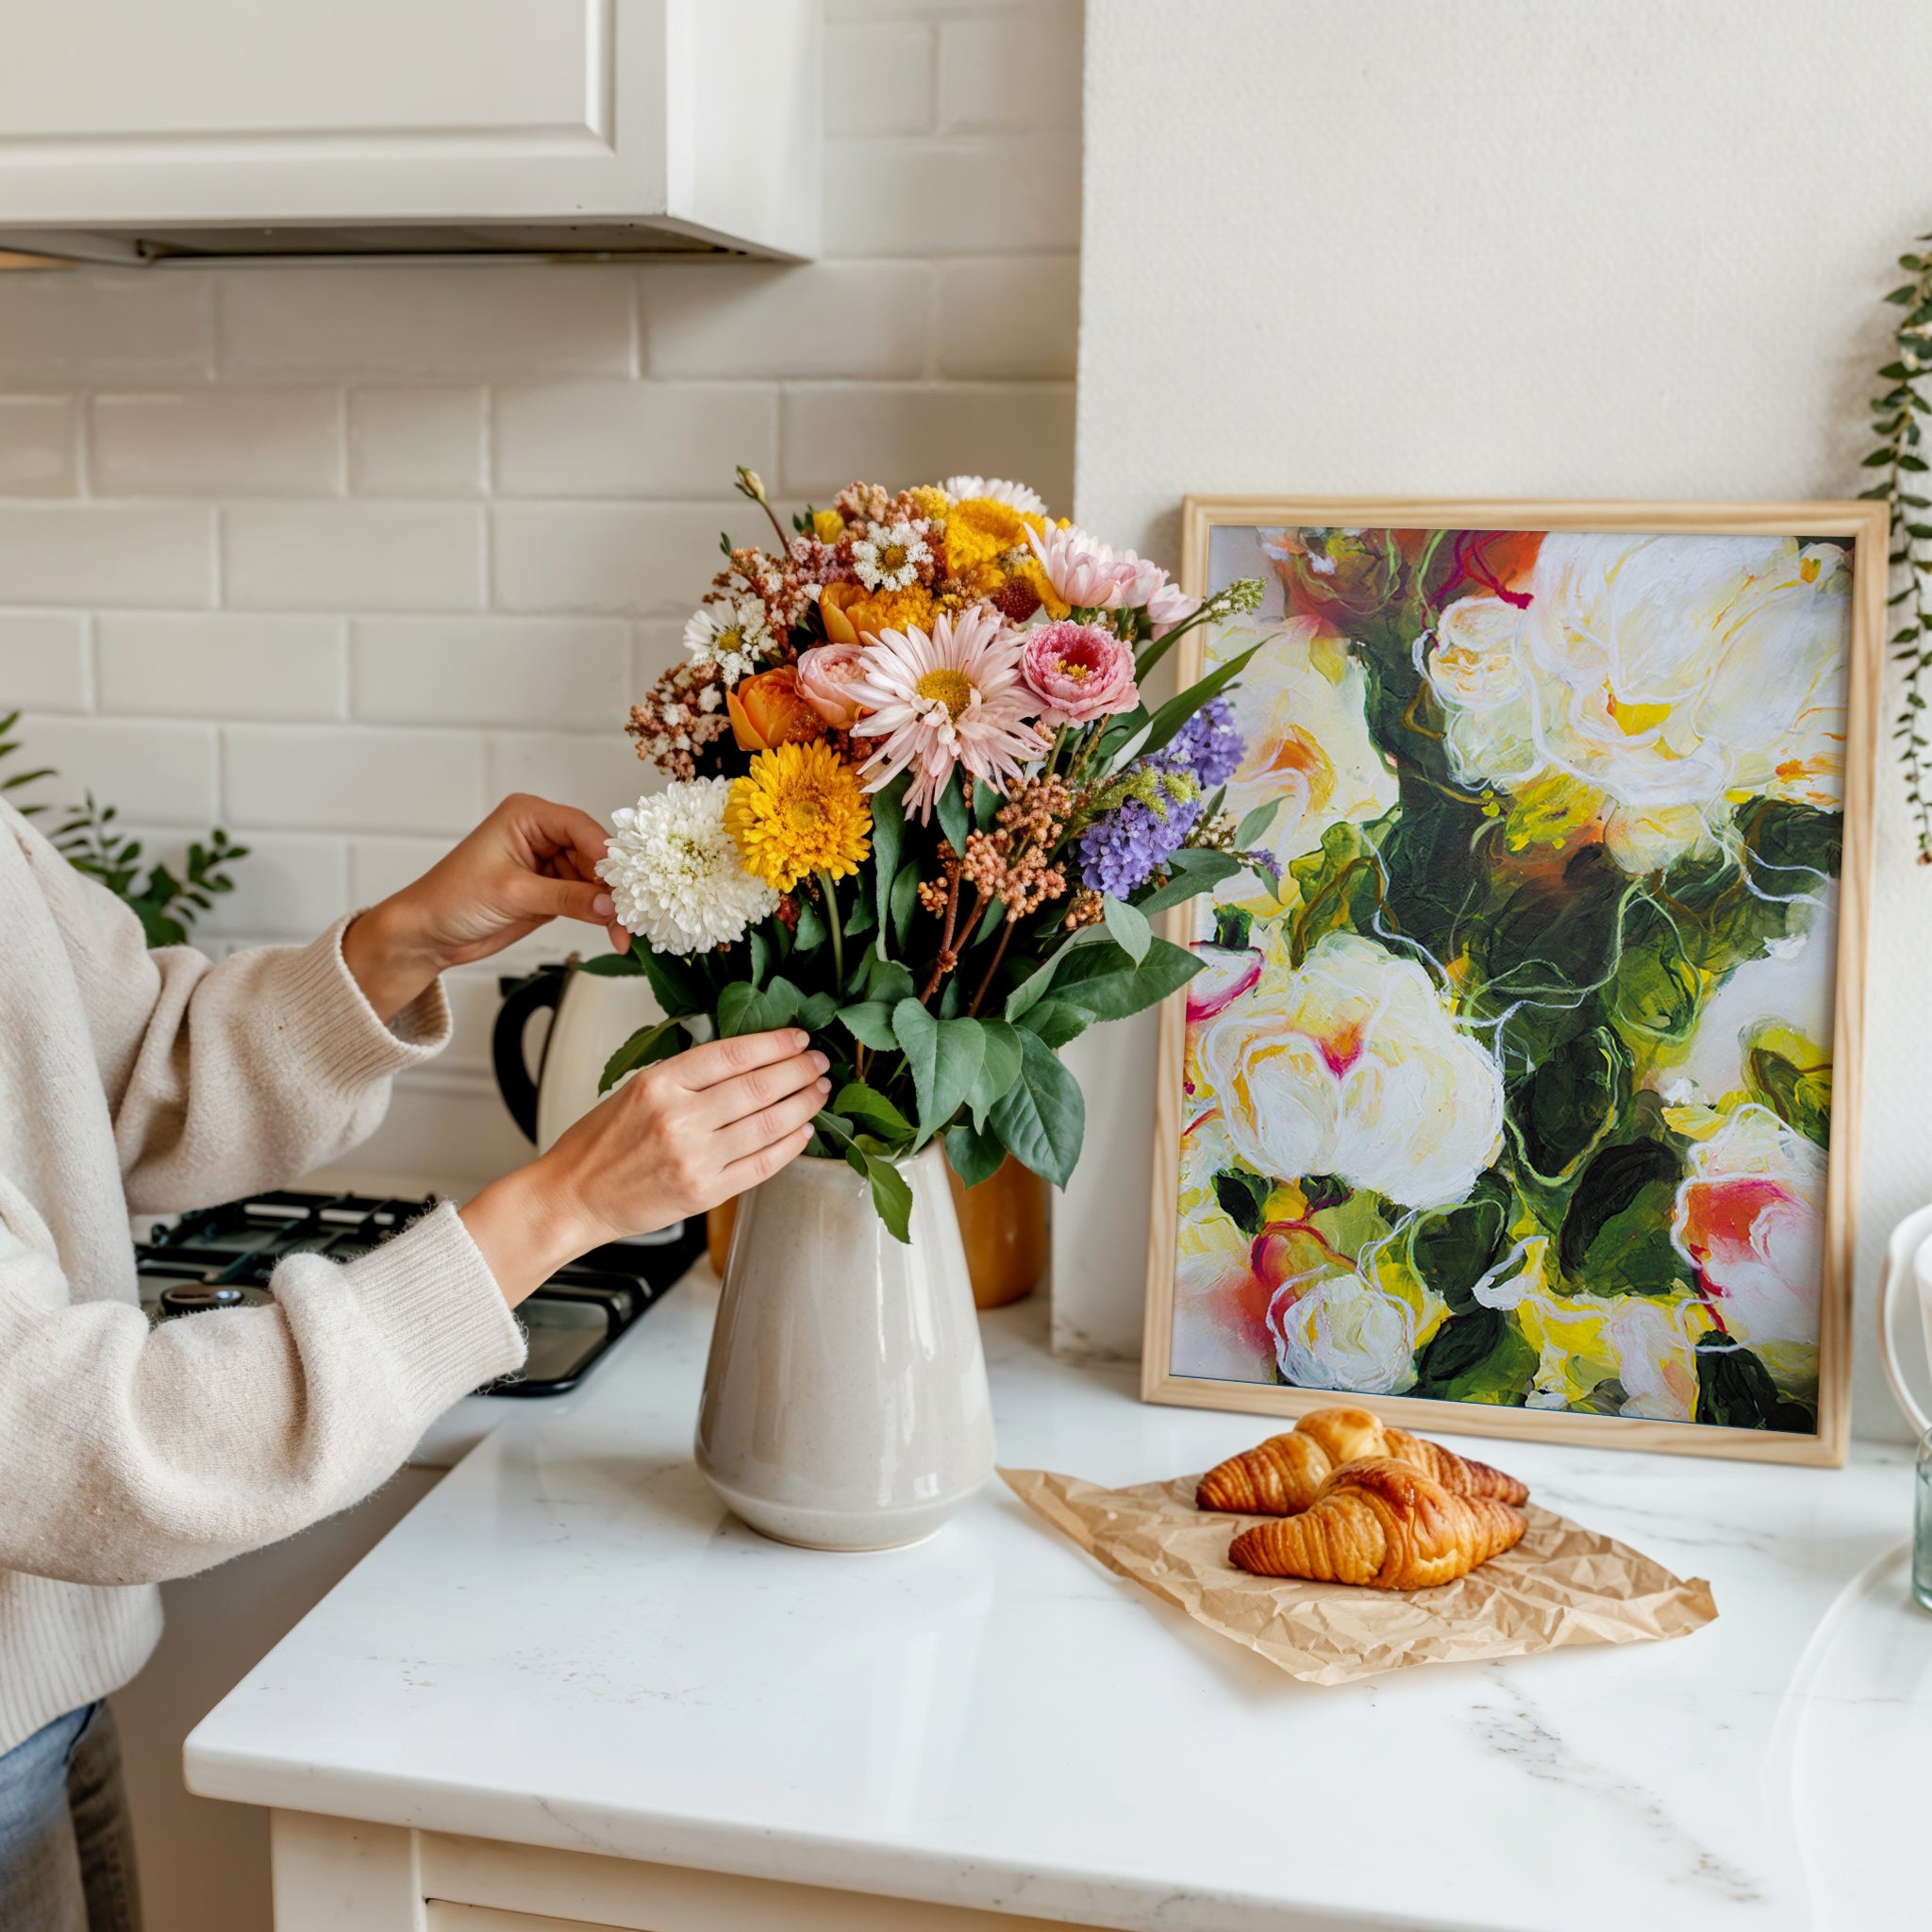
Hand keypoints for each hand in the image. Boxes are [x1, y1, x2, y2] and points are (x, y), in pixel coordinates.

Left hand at [341, 793, 622, 1022]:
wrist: (427, 934)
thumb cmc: (451, 898)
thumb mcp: (512, 894)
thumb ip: (565, 898)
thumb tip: (610, 906)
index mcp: (527, 816)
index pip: (580, 827)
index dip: (606, 854)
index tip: (626, 881)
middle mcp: (542, 835)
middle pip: (594, 855)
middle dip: (612, 885)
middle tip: (632, 912)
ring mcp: (548, 865)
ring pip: (595, 880)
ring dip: (610, 906)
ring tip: (626, 930)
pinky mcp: (551, 892)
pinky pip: (586, 900)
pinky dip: (601, 916)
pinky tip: (614, 931)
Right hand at [458, 1029, 829, 1303]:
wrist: (573, 1196)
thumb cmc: (599, 1144)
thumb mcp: (636, 1089)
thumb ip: (688, 1075)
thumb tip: (746, 1058)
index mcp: (659, 1083)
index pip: (733, 1053)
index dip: (774, 1043)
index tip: (798, 1037)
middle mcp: (678, 1118)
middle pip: (758, 1085)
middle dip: (798, 1070)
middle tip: (818, 1062)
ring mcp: (694, 1157)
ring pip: (767, 1123)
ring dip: (802, 1105)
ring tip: (818, 1092)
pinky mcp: (704, 1192)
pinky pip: (761, 1165)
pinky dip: (788, 1146)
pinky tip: (802, 1132)